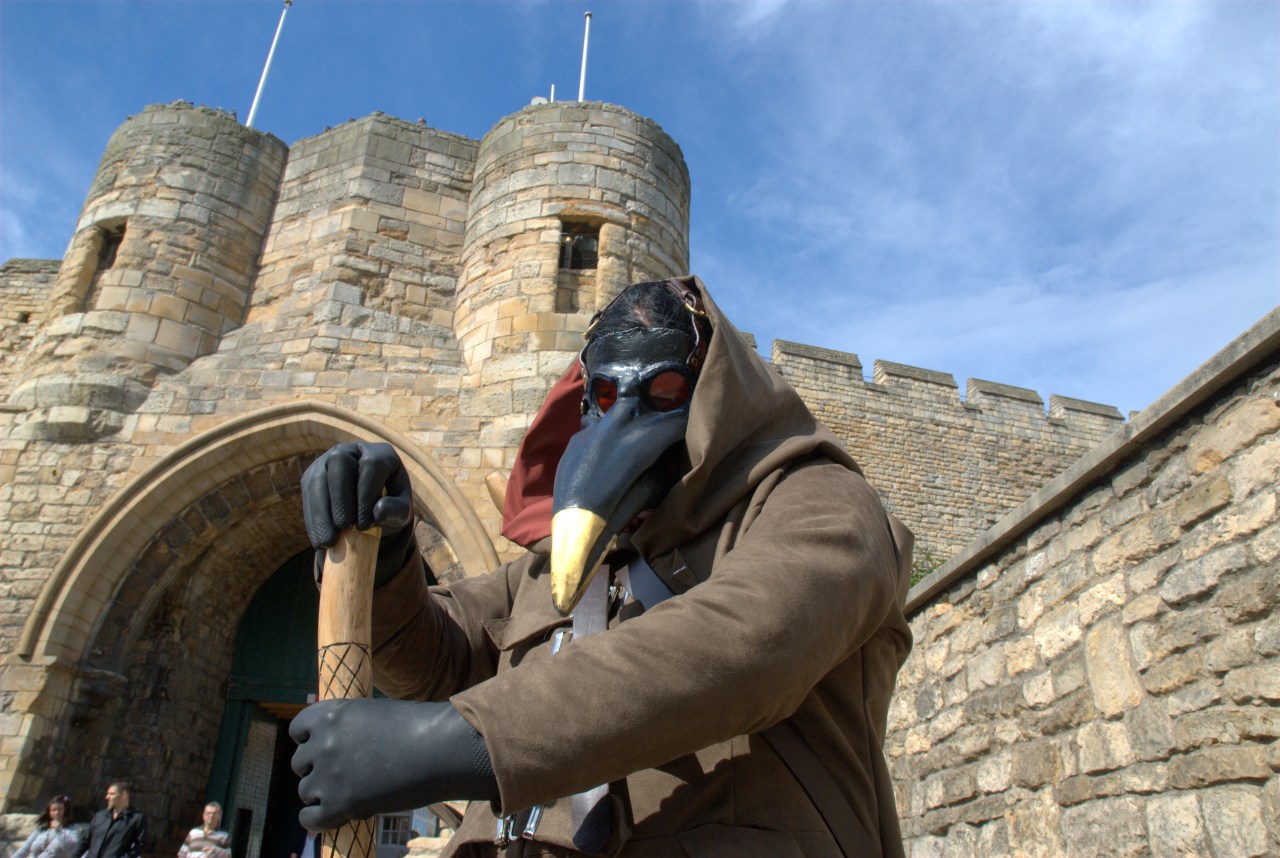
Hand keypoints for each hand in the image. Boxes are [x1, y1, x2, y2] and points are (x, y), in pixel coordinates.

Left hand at [290, 699, 496, 830]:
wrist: (439, 749)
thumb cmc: (418, 728)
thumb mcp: (374, 714)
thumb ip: (349, 728)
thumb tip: (335, 748)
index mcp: (330, 715)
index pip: (298, 730)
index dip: (309, 740)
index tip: (323, 749)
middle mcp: (322, 743)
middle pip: (300, 764)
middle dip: (318, 769)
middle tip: (343, 775)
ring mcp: (328, 774)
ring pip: (305, 791)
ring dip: (322, 794)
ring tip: (349, 794)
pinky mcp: (340, 804)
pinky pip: (310, 819)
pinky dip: (317, 821)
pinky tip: (334, 817)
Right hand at [302, 442, 415, 585]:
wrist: (371, 509)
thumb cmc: (390, 507)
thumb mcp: (401, 512)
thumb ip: (397, 511)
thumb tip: (378, 512)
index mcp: (380, 453)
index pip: (371, 464)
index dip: (367, 493)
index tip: (366, 524)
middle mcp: (351, 450)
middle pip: (339, 462)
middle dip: (340, 497)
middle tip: (344, 528)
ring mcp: (327, 460)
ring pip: (318, 478)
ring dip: (321, 512)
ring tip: (328, 541)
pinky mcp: (312, 476)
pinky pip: (307, 494)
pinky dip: (313, 519)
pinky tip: (318, 540)